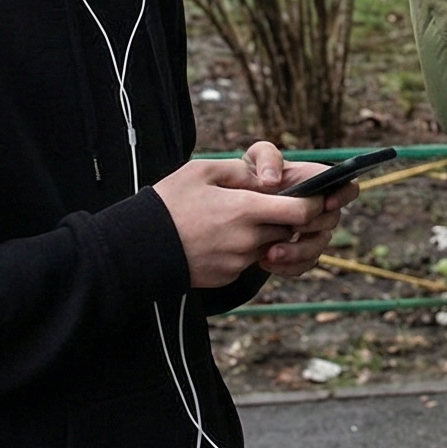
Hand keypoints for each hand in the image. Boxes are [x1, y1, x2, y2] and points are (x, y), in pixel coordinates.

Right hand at [156, 142, 308, 288]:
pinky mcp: (227, 276)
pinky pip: (248, 261)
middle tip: (269, 204)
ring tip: (235, 219)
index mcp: (246, 210)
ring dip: (264, 233)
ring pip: (269, 245)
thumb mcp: (202, 171)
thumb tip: (270, 177)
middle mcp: (247, 240)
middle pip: (288, 229)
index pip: (303, 211)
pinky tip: (220, 237)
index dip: (313, 203)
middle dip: (287, 217)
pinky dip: (244, 249)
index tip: (312, 195)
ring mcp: (238, 262)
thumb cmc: (167, 205)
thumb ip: (242, 170)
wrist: (133, 249)